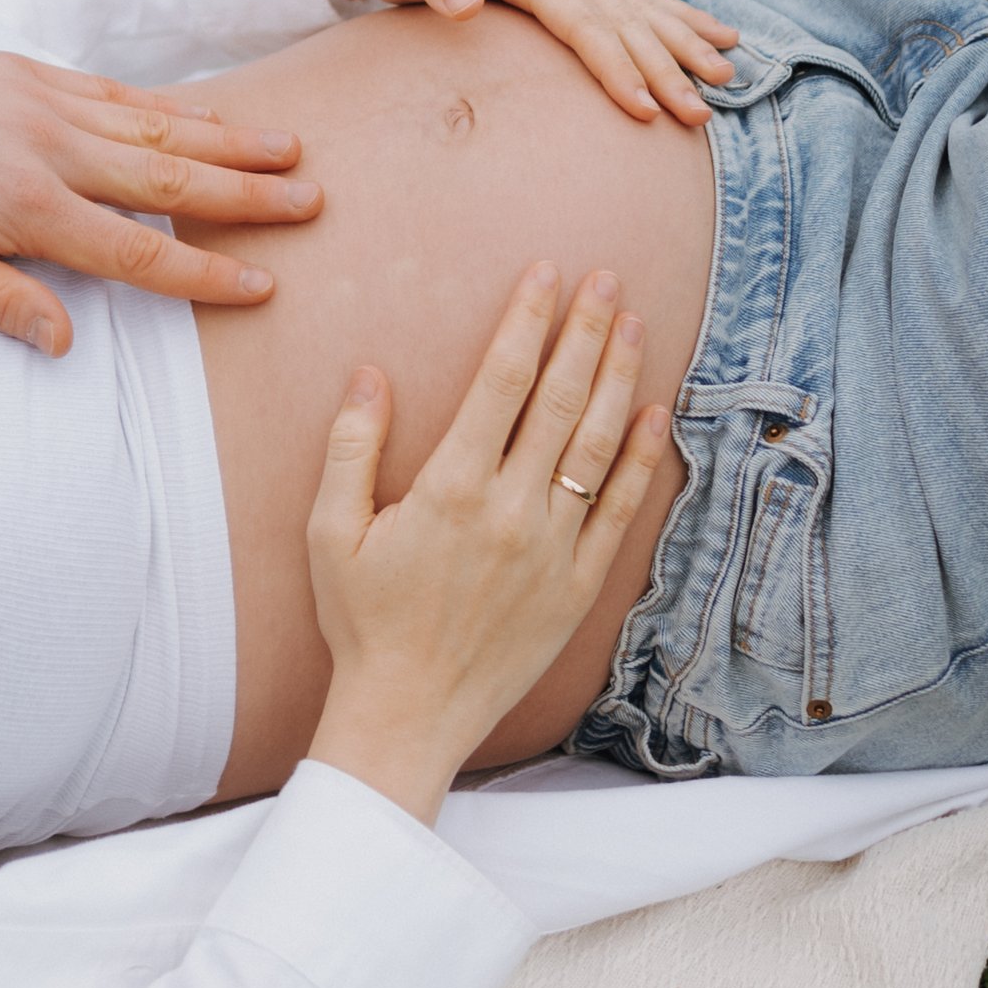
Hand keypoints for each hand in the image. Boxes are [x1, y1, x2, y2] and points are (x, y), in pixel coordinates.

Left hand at [0, 28, 323, 355]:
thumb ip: (0, 302)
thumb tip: (66, 341)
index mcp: (28, 210)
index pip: (136, 253)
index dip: (202, 275)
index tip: (259, 286)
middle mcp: (51, 150)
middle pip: (170, 180)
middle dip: (247, 195)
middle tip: (312, 202)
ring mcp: (44, 104)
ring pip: (155, 126)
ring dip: (226, 140)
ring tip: (288, 149)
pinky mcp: (27, 73)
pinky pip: (114, 90)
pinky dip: (166, 103)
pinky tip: (202, 113)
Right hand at [304, 264, 666, 825]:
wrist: (408, 712)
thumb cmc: (362, 622)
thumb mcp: (330, 531)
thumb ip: (351, 447)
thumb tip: (370, 374)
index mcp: (450, 488)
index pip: (501, 382)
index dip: (528, 320)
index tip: (547, 274)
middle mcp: (511, 510)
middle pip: (561, 400)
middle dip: (586, 331)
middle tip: (609, 278)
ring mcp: (552, 547)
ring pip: (599, 446)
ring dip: (620, 379)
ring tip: (636, 326)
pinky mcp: (578, 585)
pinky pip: (620, 510)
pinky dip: (644, 460)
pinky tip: (656, 415)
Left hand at [310, 0, 738, 124]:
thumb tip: (462, 4)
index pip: (580, 22)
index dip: (614, 66)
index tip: (643, 108)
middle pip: (622, 22)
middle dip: (664, 69)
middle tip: (699, 116)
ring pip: (641, 10)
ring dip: (685, 46)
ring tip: (727, 80)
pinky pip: (639, 0)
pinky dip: (681, 20)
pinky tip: (722, 37)